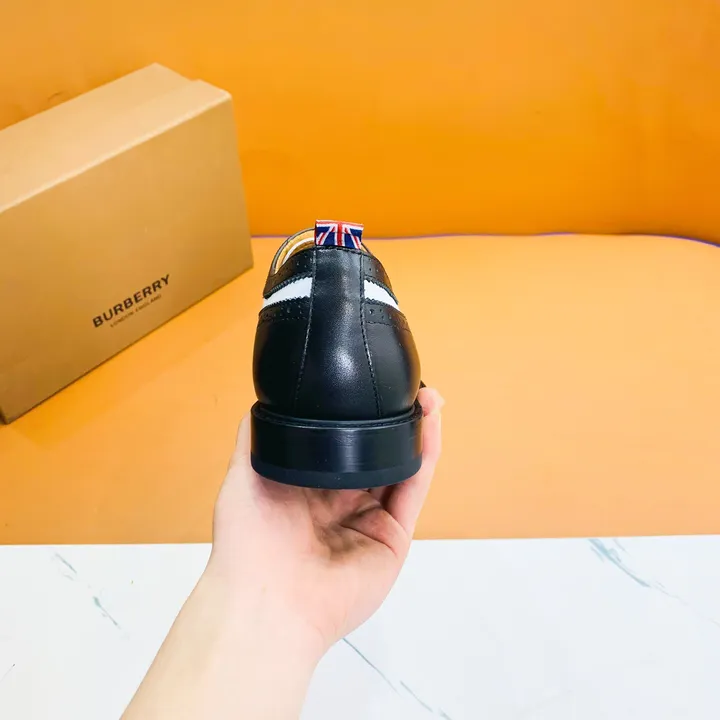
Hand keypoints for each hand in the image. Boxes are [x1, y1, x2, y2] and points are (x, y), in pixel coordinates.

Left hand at [208, 387, 443, 653]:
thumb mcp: (244, 476)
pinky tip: (429, 425)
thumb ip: (256, 439)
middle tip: (405, 387)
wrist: (266, 601)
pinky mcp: (393, 538)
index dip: (358, 417)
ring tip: (426, 398)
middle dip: (393, 421)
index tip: (367, 386)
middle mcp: (343, 503)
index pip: (342, 445)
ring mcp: (371, 521)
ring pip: (401, 467)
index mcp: (310, 488)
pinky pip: (414, 490)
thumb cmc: (247, 543)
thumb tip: (264, 400)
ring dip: (417, 431)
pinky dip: (425, 456)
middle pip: (377, 454)